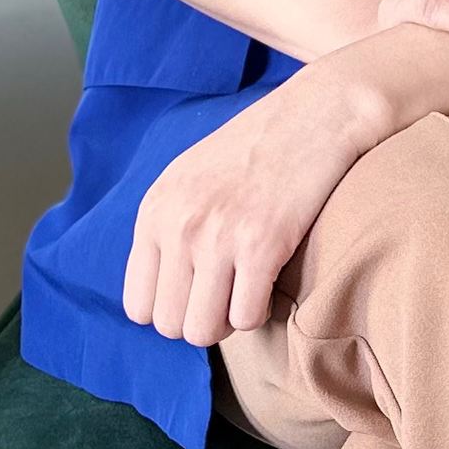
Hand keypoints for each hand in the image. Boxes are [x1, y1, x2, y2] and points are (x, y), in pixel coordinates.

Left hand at [122, 65, 387, 347]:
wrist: (311, 117)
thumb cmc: (251, 151)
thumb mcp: (187, 179)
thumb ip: (166, 229)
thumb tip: (159, 294)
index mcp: (154, 210)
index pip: (137, 305)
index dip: (171, 309)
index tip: (197, 294)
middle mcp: (178, 225)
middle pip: (170, 325)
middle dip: (201, 320)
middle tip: (227, 294)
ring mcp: (217, 235)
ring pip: (204, 331)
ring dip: (229, 322)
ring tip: (246, 289)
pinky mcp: (261, 244)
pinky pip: (247, 318)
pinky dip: (260, 312)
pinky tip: (269, 282)